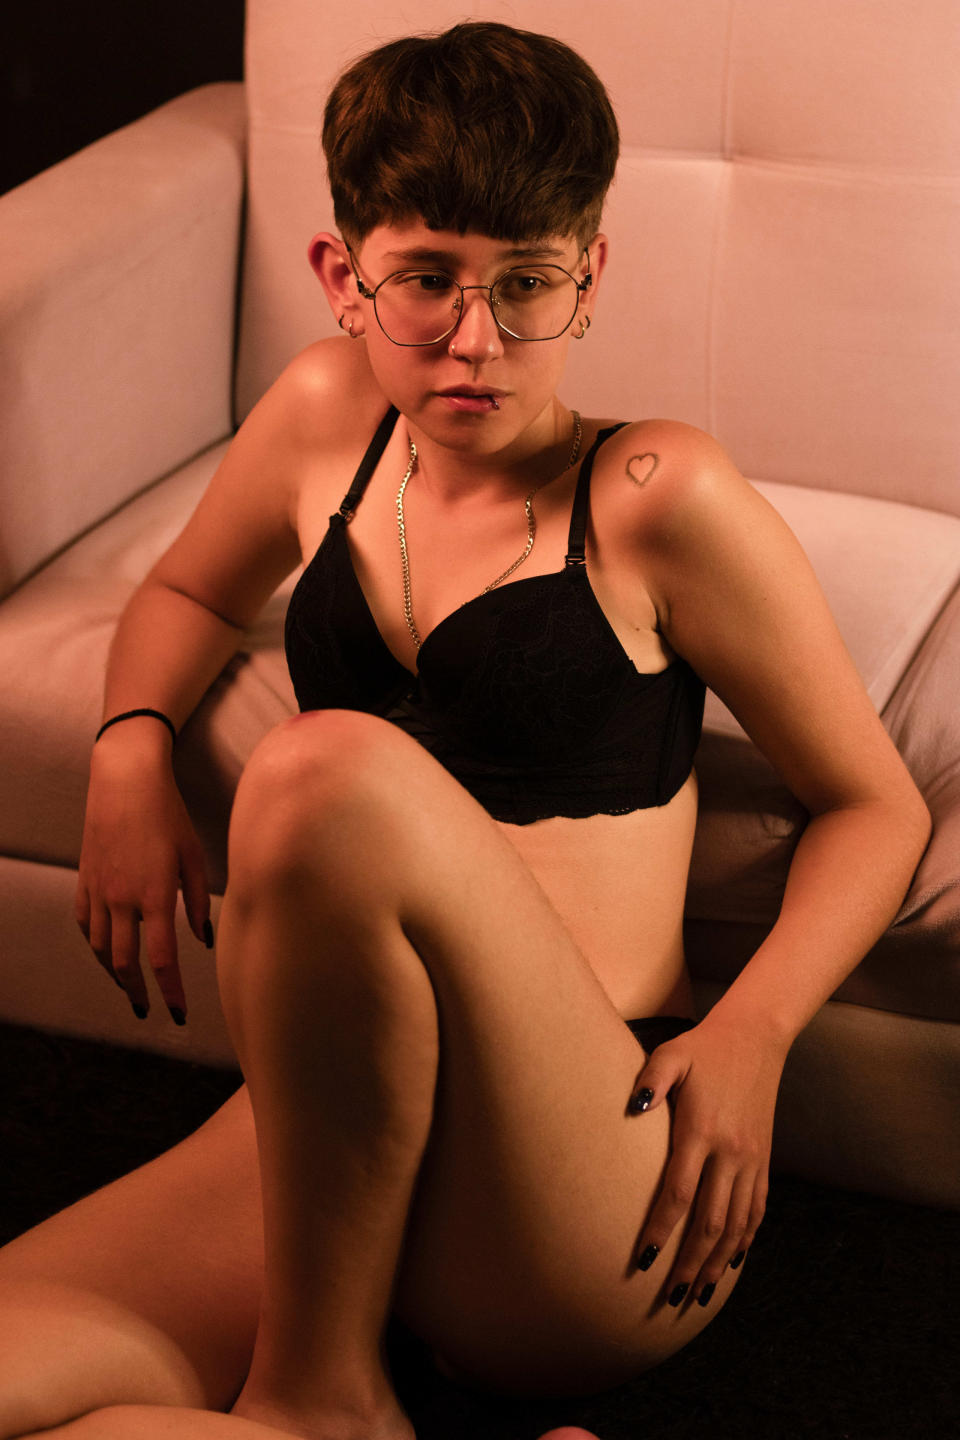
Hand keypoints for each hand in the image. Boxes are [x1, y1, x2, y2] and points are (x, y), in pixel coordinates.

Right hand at [75, 730, 210, 1021]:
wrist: (125, 781)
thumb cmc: (168, 815)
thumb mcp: (194, 857)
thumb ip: (199, 902)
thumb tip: (203, 940)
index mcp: (154, 896)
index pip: (161, 960)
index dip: (170, 992)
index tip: (177, 1014)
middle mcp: (121, 899)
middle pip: (124, 963)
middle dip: (136, 992)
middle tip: (147, 1009)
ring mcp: (98, 890)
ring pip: (99, 948)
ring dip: (114, 973)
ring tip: (128, 986)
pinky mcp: (84, 880)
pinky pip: (84, 924)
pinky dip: (94, 944)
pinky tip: (106, 950)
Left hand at [628, 1012, 785, 1305]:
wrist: (756, 1039)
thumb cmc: (703, 1048)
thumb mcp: (671, 1055)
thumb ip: (650, 1081)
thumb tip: (631, 1108)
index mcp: (702, 1130)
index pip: (679, 1193)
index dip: (662, 1230)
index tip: (645, 1260)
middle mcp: (731, 1152)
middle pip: (709, 1222)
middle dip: (688, 1263)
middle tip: (669, 1295)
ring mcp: (751, 1159)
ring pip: (735, 1225)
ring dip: (716, 1263)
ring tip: (697, 1294)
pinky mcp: (763, 1160)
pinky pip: (756, 1210)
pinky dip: (744, 1240)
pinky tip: (729, 1262)